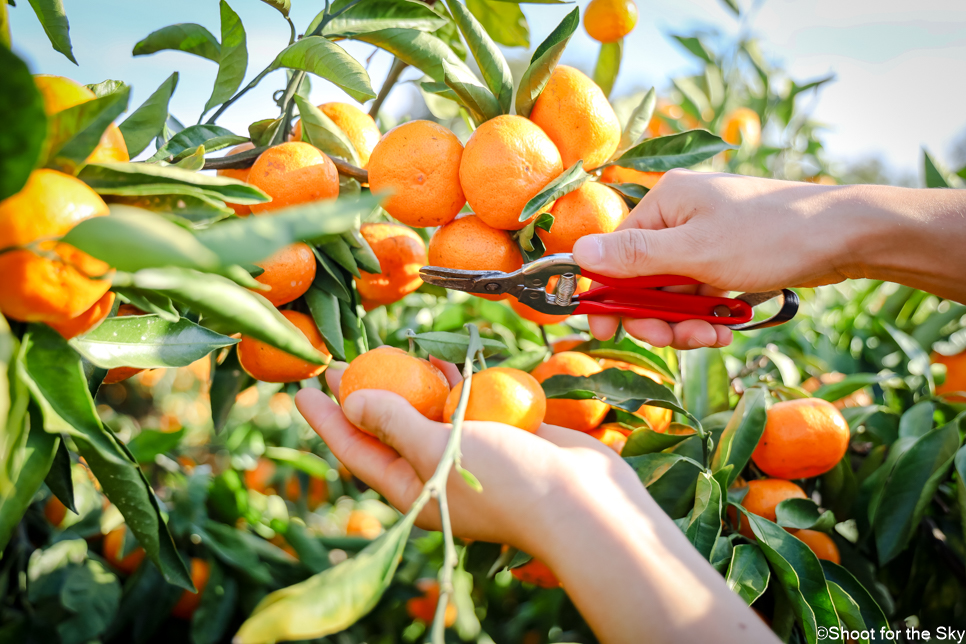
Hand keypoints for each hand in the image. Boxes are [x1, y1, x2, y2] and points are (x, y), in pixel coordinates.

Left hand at [293, 357, 634, 556]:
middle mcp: (435, 472)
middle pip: (386, 429)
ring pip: (426, 413)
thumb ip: (393, 421)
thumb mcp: (437, 449)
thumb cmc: (506, 481)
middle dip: (361, 396)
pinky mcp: (499, 433)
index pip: (356, 451)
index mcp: (413, 489)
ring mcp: (469, 452)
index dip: (327, 420)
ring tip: (383, 354)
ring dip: (406, 385)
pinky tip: (439, 361)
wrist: (583, 498)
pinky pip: (464, 403)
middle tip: (336, 363)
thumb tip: (352, 399)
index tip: (302, 389)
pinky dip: (450, 383)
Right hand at [573, 170, 850, 348]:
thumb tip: (576, 253)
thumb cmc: (770, 236)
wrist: (845, 236)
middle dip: (657, 316)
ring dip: (686, 322)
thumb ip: (634, 258)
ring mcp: (704, 239)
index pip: (614, 254)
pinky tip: (728, 326)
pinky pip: (699, 295)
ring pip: (672, 294)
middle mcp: (679, 218)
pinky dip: (708, 315)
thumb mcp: (696, 252)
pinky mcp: (726, 259)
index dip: (608, 296)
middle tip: (676, 339)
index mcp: (664, 203)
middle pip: (642, 279)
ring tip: (714, 334)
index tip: (605, 331)